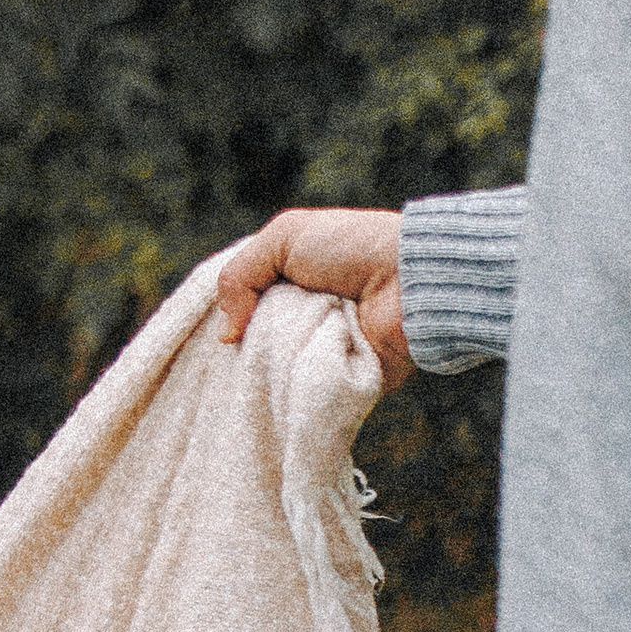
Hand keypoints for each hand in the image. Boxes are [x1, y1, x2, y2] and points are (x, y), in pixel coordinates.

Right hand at [213, 207, 411, 386]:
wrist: (412, 280)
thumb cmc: (354, 247)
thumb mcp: (285, 237)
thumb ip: (239, 274)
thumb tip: (225, 334)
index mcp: (292, 286)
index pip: (244, 311)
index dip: (228, 319)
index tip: (218, 331)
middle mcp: (305, 320)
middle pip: (253, 347)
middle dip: (244, 347)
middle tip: (238, 348)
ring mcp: (321, 353)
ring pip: (273, 374)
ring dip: (267, 368)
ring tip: (268, 360)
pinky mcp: (340, 383)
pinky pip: (304, 394)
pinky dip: (293, 389)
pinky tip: (284, 383)